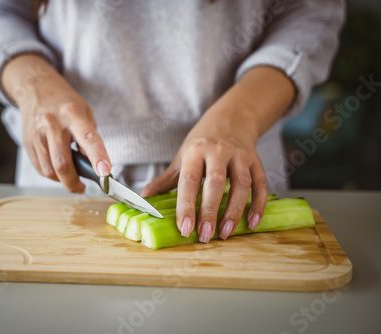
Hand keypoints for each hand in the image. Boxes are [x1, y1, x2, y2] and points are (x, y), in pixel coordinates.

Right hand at [1, 54, 110, 192]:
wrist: (36, 90)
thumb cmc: (65, 104)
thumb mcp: (85, 113)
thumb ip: (90, 138)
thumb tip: (94, 166)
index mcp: (73, 114)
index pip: (88, 139)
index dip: (98, 158)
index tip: (105, 174)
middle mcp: (52, 124)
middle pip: (62, 163)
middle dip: (73, 182)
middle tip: (81, 187)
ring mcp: (37, 134)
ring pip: (49, 170)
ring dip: (62, 179)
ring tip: (69, 173)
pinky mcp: (28, 142)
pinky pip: (40, 168)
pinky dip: (51, 174)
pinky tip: (57, 166)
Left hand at [142, 107, 267, 241]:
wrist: (229, 120)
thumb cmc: (201, 143)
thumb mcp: (182, 158)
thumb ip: (165, 180)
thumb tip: (144, 198)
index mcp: (195, 152)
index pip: (190, 180)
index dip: (186, 205)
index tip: (184, 228)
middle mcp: (218, 152)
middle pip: (216, 183)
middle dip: (210, 211)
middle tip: (205, 236)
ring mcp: (239, 156)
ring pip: (241, 184)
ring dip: (235, 211)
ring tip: (226, 233)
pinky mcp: (256, 161)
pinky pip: (261, 184)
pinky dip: (258, 204)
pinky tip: (252, 223)